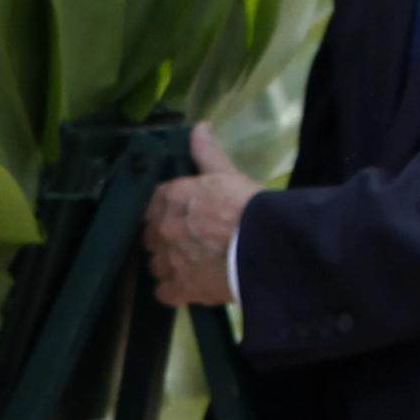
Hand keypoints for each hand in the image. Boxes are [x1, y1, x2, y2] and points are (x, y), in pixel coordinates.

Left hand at [146, 137, 261, 306]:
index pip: (154, 204)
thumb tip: (199, 127)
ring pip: (156, 265)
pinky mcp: (181, 288)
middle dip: (165, 238)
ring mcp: (169, 261)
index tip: (180, 217)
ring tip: (191, 266)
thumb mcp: (228, 173)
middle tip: (189, 242)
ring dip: (168, 265)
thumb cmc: (250, 205)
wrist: (267, 245)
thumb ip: (207, 152)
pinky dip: (174, 291)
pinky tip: (188, 287)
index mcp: (170, 197)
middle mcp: (163, 229)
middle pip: (152, 236)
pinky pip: (165, 293)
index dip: (165, 212)